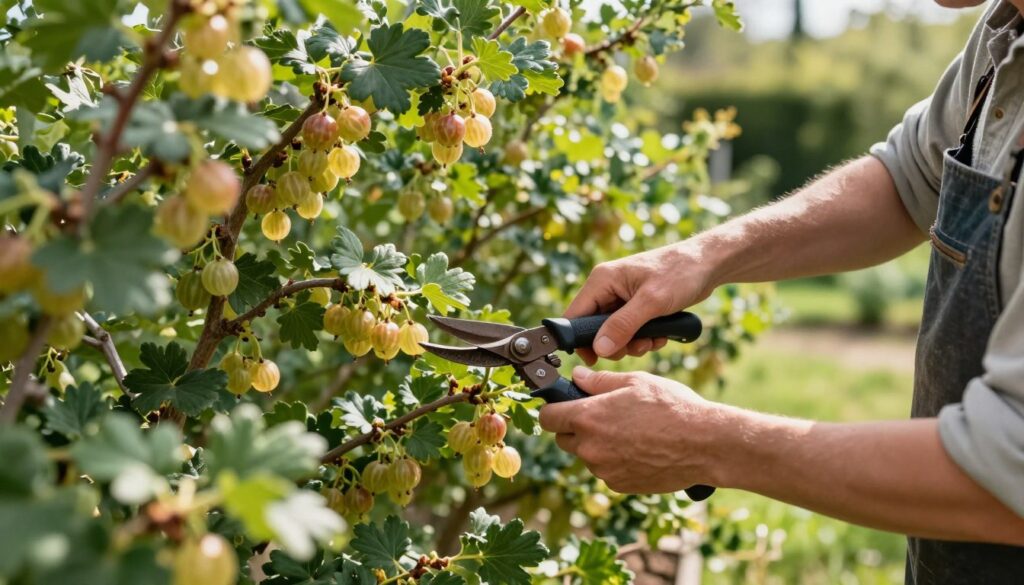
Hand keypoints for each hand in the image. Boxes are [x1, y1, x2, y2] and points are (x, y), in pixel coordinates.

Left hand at [539, 366, 721, 493]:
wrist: (704, 444)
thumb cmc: (672, 407)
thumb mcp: (635, 382)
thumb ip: (599, 381)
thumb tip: (577, 376)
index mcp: (588, 417)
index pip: (547, 417)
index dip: (554, 409)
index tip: (564, 405)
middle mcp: (590, 448)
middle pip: (563, 439)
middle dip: (575, 428)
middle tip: (602, 416)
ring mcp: (604, 470)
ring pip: (587, 456)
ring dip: (597, 445)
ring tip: (629, 431)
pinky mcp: (619, 485)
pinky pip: (606, 471)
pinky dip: (614, 461)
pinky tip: (639, 448)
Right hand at [566, 243, 714, 363]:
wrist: (708, 264)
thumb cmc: (680, 273)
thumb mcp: (651, 302)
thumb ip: (623, 326)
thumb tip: (599, 349)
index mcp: (602, 280)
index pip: (574, 315)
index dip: (579, 340)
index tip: (596, 359)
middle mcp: (608, 288)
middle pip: (594, 329)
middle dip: (615, 344)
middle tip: (638, 345)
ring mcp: (622, 298)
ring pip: (613, 333)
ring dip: (633, 343)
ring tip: (654, 338)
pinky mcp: (636, 306)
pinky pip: (630, 331)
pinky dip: (644, 338)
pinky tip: (661, 334)